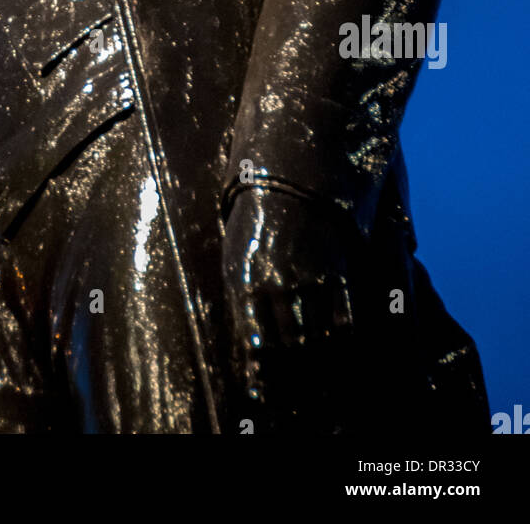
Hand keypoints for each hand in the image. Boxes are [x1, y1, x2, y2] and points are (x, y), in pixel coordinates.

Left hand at [222, 183, 359, 432]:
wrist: (288, 177)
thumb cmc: (256, 222)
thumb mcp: (237, 255)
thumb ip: (243, 300)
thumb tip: (251, 350)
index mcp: (246, 279)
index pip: (258, 344)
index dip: (266, 376)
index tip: (267, 399)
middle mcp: (278, 281)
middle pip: (290, 348)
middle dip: (296, 382)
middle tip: (302, 406)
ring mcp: (312, 275)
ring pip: (319, 338)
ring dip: (322, 371)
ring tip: (324, 395)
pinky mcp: (339, 268)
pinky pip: (347, 317)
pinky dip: (347, 345)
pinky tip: (345, 360)